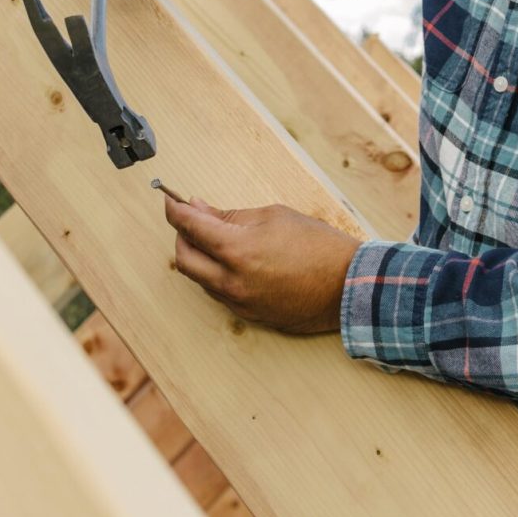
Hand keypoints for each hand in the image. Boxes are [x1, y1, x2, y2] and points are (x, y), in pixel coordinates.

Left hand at [164, 193, 361, 334]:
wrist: (347, 285)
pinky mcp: (248, 315)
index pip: (190, 227)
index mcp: (237, 250)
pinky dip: (215, 274)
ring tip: (214, 238)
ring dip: (198, 256)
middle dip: (181, 235)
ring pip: (199, 278)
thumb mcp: (274, 216)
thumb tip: (200, 210)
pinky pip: (218, 292)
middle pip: (184, 258)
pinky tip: (230, 261)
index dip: (175, 211)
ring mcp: (238, 302)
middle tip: (191, 219)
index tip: (170, 201)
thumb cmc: (318, 246)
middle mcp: (231, 281)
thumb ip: (231, 215)